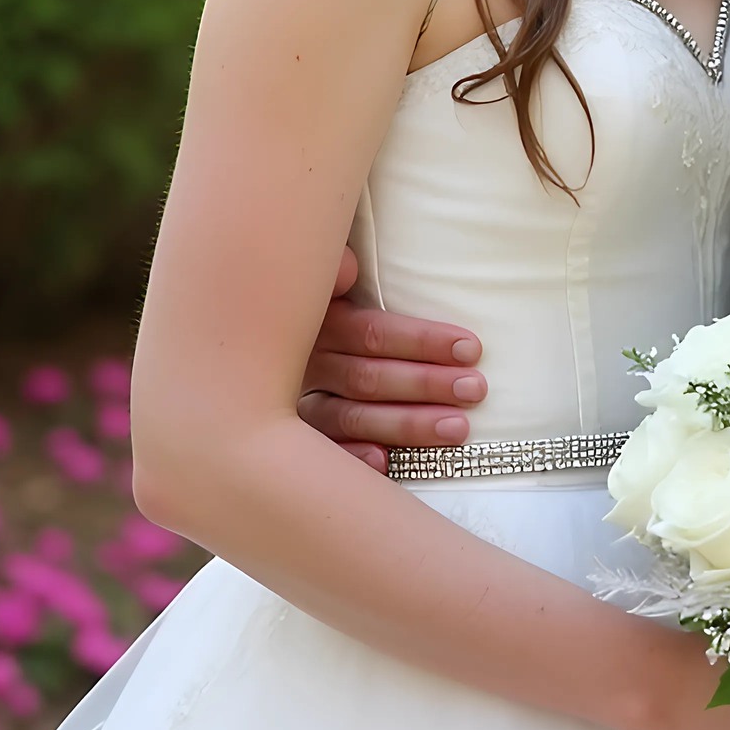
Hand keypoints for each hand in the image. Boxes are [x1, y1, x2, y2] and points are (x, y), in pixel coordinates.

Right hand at [296, 247, 485, 470]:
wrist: (254, 335)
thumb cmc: (331, 300)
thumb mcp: (330, 275)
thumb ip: (337, 269)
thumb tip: (346, 267)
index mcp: (320, 320)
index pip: (373, 334)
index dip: (423, 341)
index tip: (471, 349)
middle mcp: (306, 363)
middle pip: (369, 378)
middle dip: (426, 384)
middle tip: (475, 389)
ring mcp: (295, 403)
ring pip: (353, 417)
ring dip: (407, 424)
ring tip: (458, 428)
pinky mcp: (293, 435)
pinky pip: (323, 451)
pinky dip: (352, 457)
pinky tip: (385, 463)